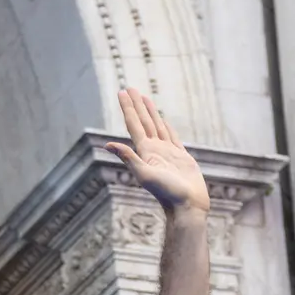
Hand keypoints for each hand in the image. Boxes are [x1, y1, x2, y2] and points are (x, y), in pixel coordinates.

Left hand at [105, 89, 208, 212]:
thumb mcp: (145, 174)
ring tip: (144, 98)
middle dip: (136, 105)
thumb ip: (128, 158)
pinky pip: (172, 136)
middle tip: (129, 87)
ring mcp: (167, 152)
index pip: (134, 124)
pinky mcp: (180, 157)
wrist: (187, 206)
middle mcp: (154, 149)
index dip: (128, 107)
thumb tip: (107, 144)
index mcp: (145, 151)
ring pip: (157, 126)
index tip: (122, 92)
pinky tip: (162, 120)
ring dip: (149, 112)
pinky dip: (166, 125)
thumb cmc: (167, 193)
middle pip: (143, 121)